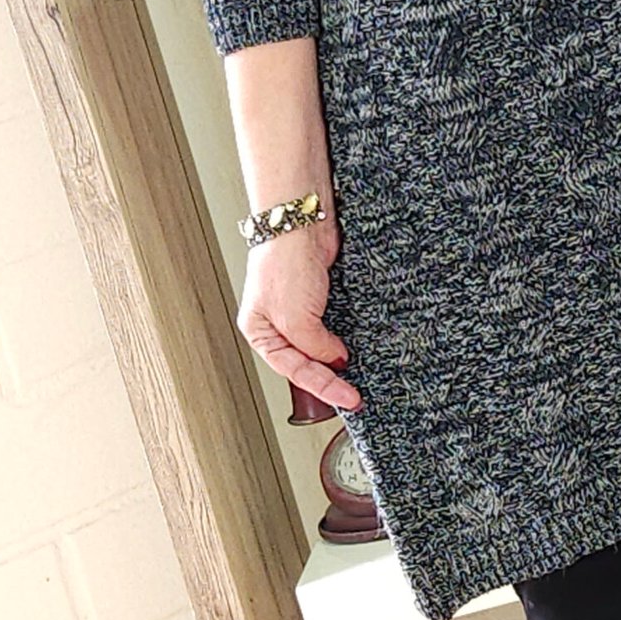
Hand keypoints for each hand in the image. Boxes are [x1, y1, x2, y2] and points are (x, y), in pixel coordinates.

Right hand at [237, 215, 361, 409]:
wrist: (303, 221)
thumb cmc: (284, 261)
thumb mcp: (295, 318)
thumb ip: (314, 345)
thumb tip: (335, 360)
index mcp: (260, 332)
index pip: (292, 370)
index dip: (321, 386)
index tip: (346, 399)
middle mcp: (278, 323)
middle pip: (305, 362)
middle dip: (328, 379)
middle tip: (353, 395)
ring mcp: (301, 309)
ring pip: (321, 345)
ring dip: (339, 359)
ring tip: (358, 377)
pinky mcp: (322, 296)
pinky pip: (336, 324)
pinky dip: (348, 335)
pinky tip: (360, 346)